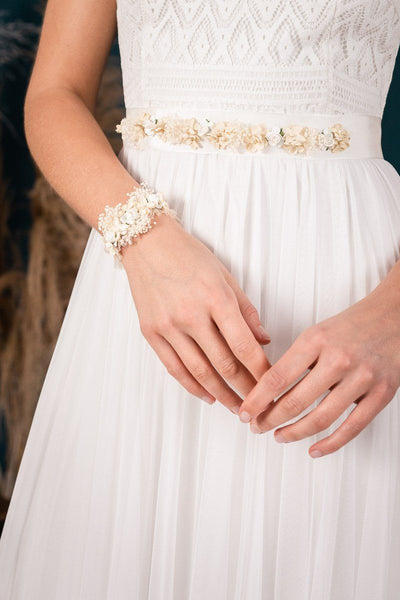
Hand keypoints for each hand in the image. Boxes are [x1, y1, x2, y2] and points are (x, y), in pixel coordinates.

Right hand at [121, 213, 271, 413]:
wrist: (145, 242)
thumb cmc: (189, 255)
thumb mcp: (225, 275)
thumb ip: (245, 310)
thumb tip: (263, 340)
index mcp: (215, 298)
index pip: (244, 345)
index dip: (261, 371)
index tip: (272, 385)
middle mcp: (191, 315)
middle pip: (224, 364)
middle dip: (245, 388)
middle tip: (258, 404)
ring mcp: (168, 326)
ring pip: (199, 372)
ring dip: (221, 394)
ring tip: (237, 408)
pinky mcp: (150, 333)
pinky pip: (174, 368)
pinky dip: (192, 386)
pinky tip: (208, 396)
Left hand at [237, 290, 399, 456]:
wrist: (393, 316)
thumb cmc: (351, 326)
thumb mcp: (316, 333)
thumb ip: (294, 361)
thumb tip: (266, 391)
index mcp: (316, 341)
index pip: (277, 377)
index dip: (257, 400)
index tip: (245, 412)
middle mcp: (338, 359)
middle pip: (295, 401)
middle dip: (270, 419)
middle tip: (257, 426)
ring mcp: (362, 378)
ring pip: (321, 418)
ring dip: (295, 433)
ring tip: (280, 436)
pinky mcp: (382, 394)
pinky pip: (352, 427)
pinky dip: (331, 443)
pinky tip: (314, 449)